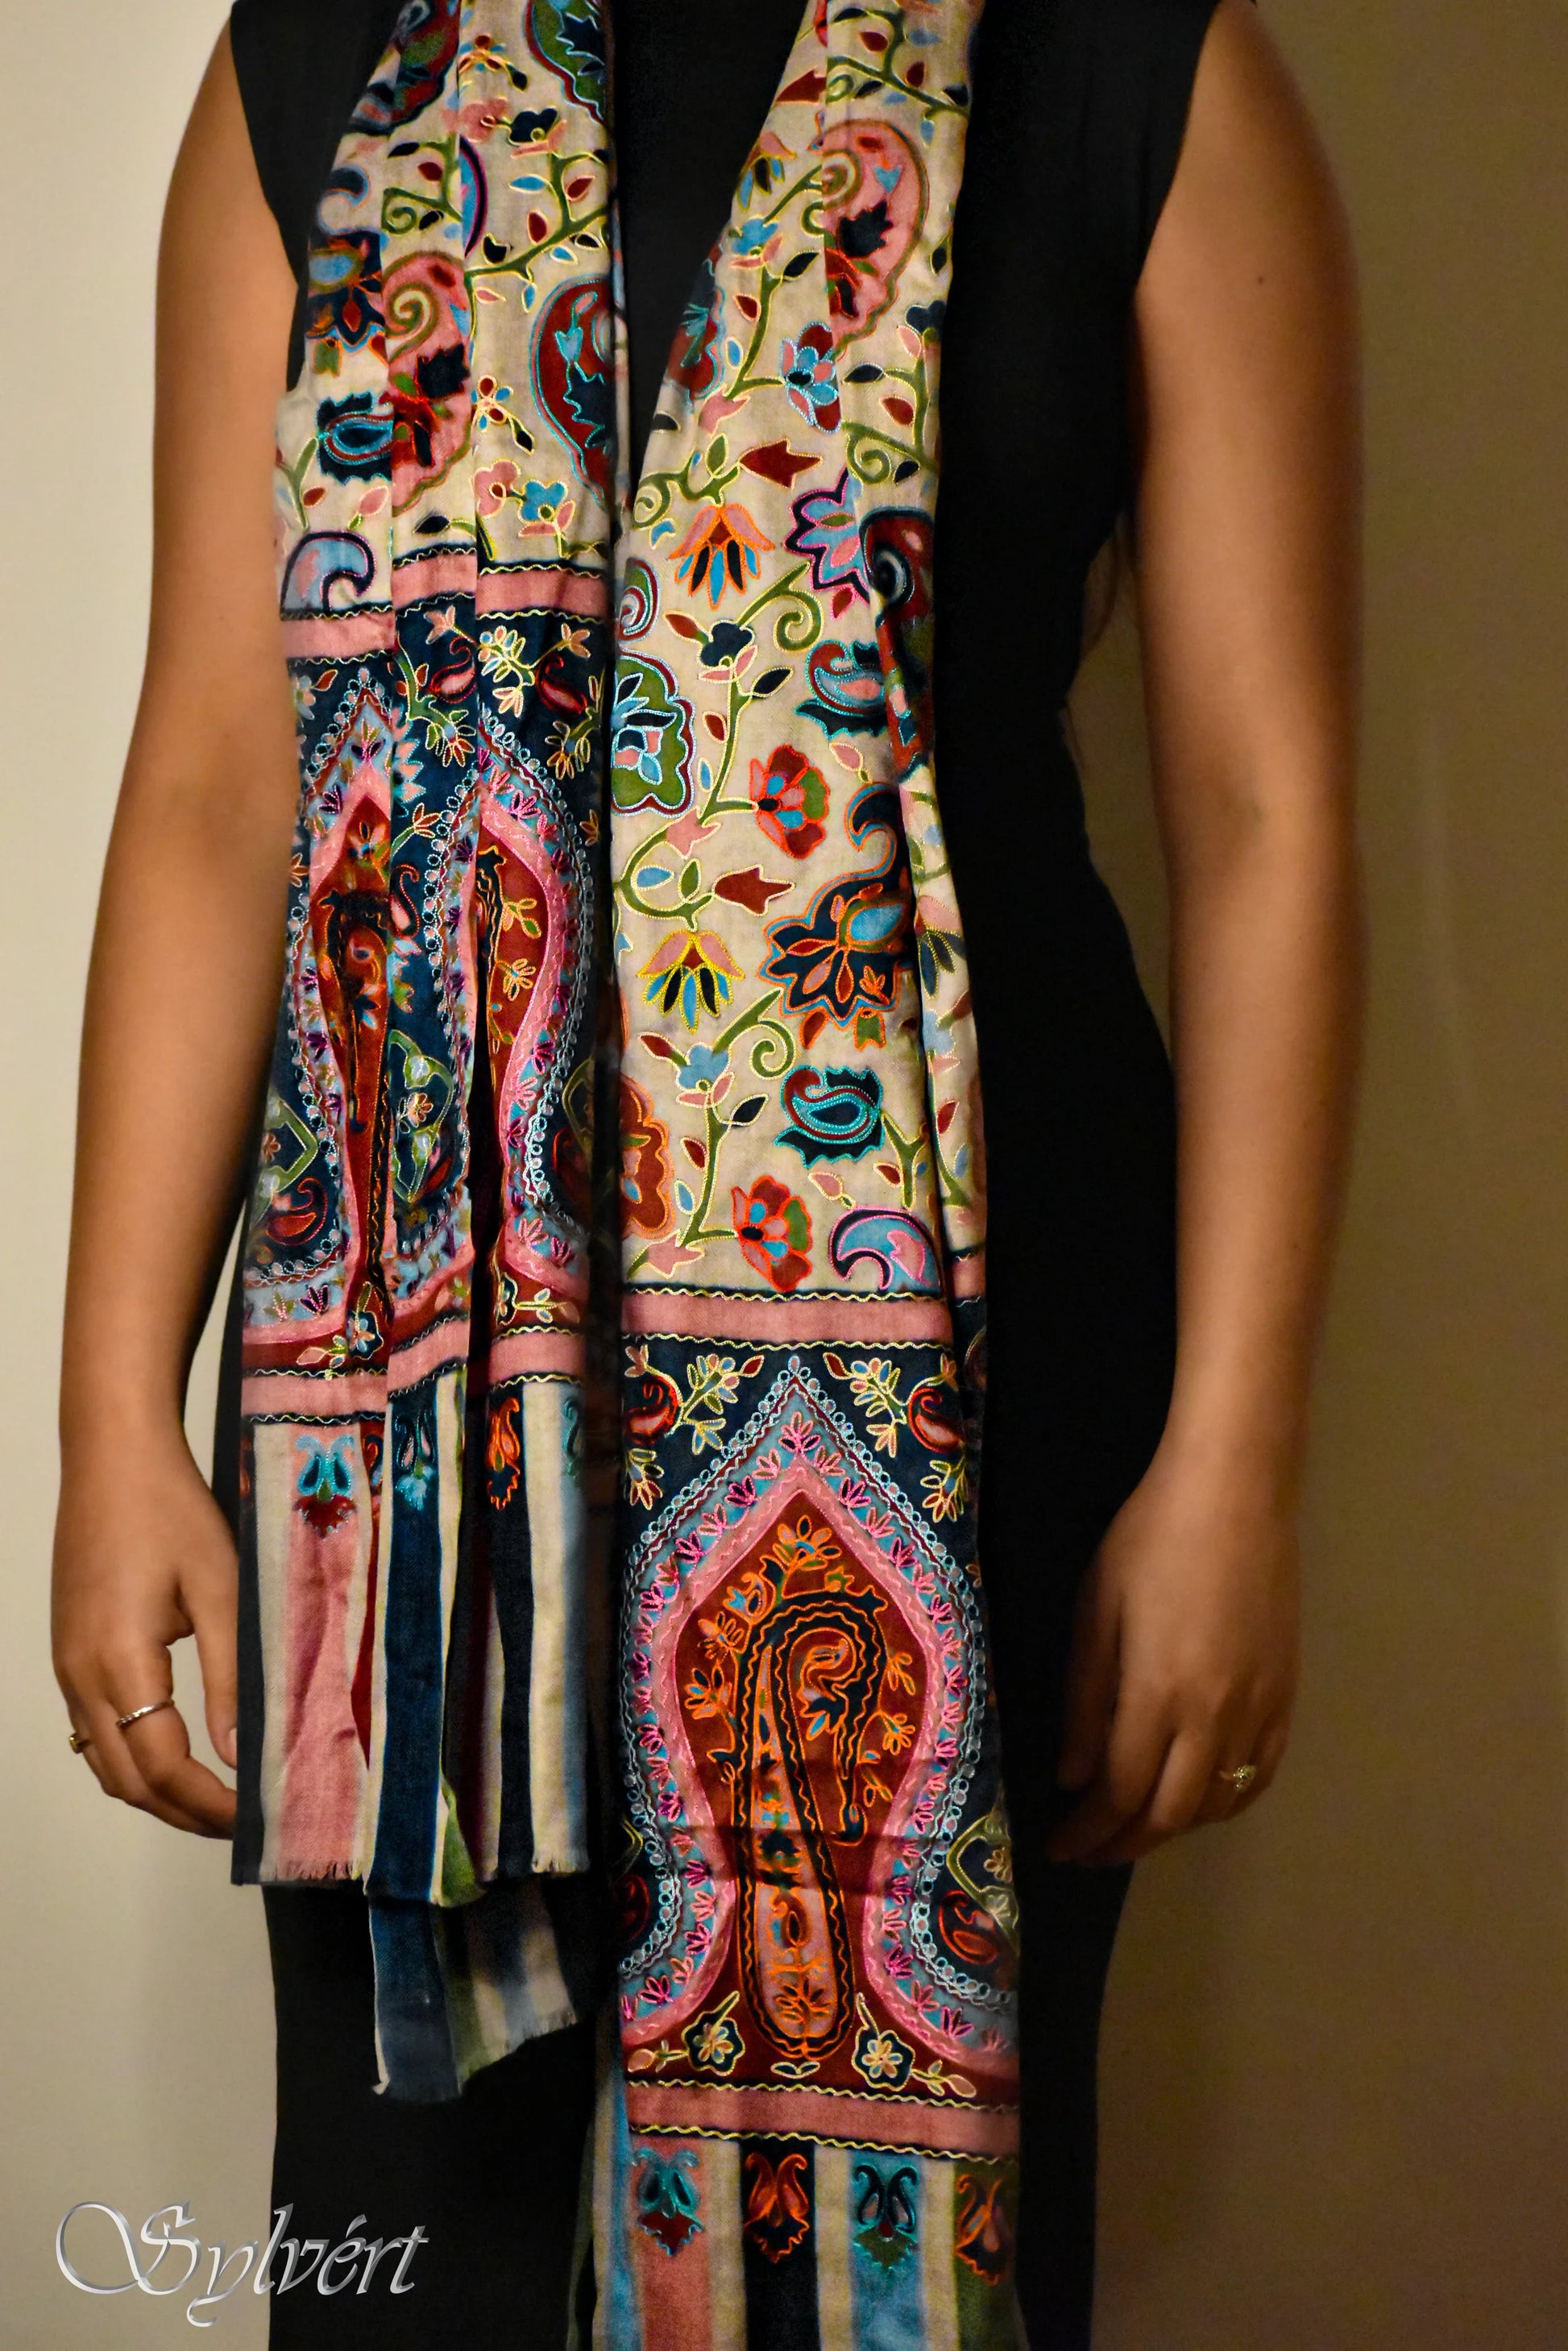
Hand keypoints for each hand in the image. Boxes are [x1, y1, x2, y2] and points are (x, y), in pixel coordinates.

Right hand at [53, 1419, 238, 1836]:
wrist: (113, 1458)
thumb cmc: (172, 1511)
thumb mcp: (221, 1591)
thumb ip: (231, 1678)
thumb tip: (240, 1754)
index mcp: (120, 1663)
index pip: (163, 1768)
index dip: (210, 1804)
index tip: (255, 1817)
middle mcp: (80, 1677)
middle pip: (127, 1782)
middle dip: (185, 1812)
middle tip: (243, 1820)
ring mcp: (66, 1668)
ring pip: (104, 1763)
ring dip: (156, 1791)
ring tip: (217, 1797)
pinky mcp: (68, 1654)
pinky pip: (92, 1732)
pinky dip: (132, 1759)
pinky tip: (176, 1754)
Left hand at [1045, 1437, 1299, 1865]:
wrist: (1235, 1494)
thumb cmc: (1150, 1540)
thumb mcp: (1095, 1613)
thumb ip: (1085, 1702)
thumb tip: (1074, 1777)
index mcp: (1159, 1696)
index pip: (1120, 1794)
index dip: (1088, 1831)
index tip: (1059, 1845)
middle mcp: (1216, 1718)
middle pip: (1170, 1813)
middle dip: (1124, 1843)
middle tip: (1089, 1850)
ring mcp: (1260, 1709)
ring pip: (1219, 1803)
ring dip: (1173, 1827)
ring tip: (1134, 1828)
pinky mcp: (1288, 1694)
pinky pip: (1261, 1774)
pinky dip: (1227, 1802)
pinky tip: (1200, 1800)